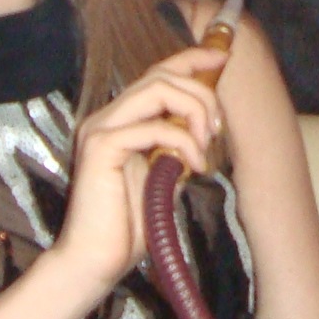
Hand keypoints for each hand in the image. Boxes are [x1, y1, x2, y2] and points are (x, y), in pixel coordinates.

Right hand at [49, 46, 228, 289]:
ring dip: (193, 111)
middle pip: (161, 75)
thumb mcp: (165, 175)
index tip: (222, 57)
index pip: (157, 73)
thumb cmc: (129, 224)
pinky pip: (153, 127)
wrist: (96, 260)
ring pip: (156, 89)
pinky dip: (182, 142)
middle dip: (200, 93)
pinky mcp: (101, 146)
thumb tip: (206, 126)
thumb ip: (178, 146)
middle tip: (216, 129)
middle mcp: (107, 117)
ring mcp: (100, 128)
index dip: (191, 59)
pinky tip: (193, 167)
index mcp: (121, 120)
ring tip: (204, 146)